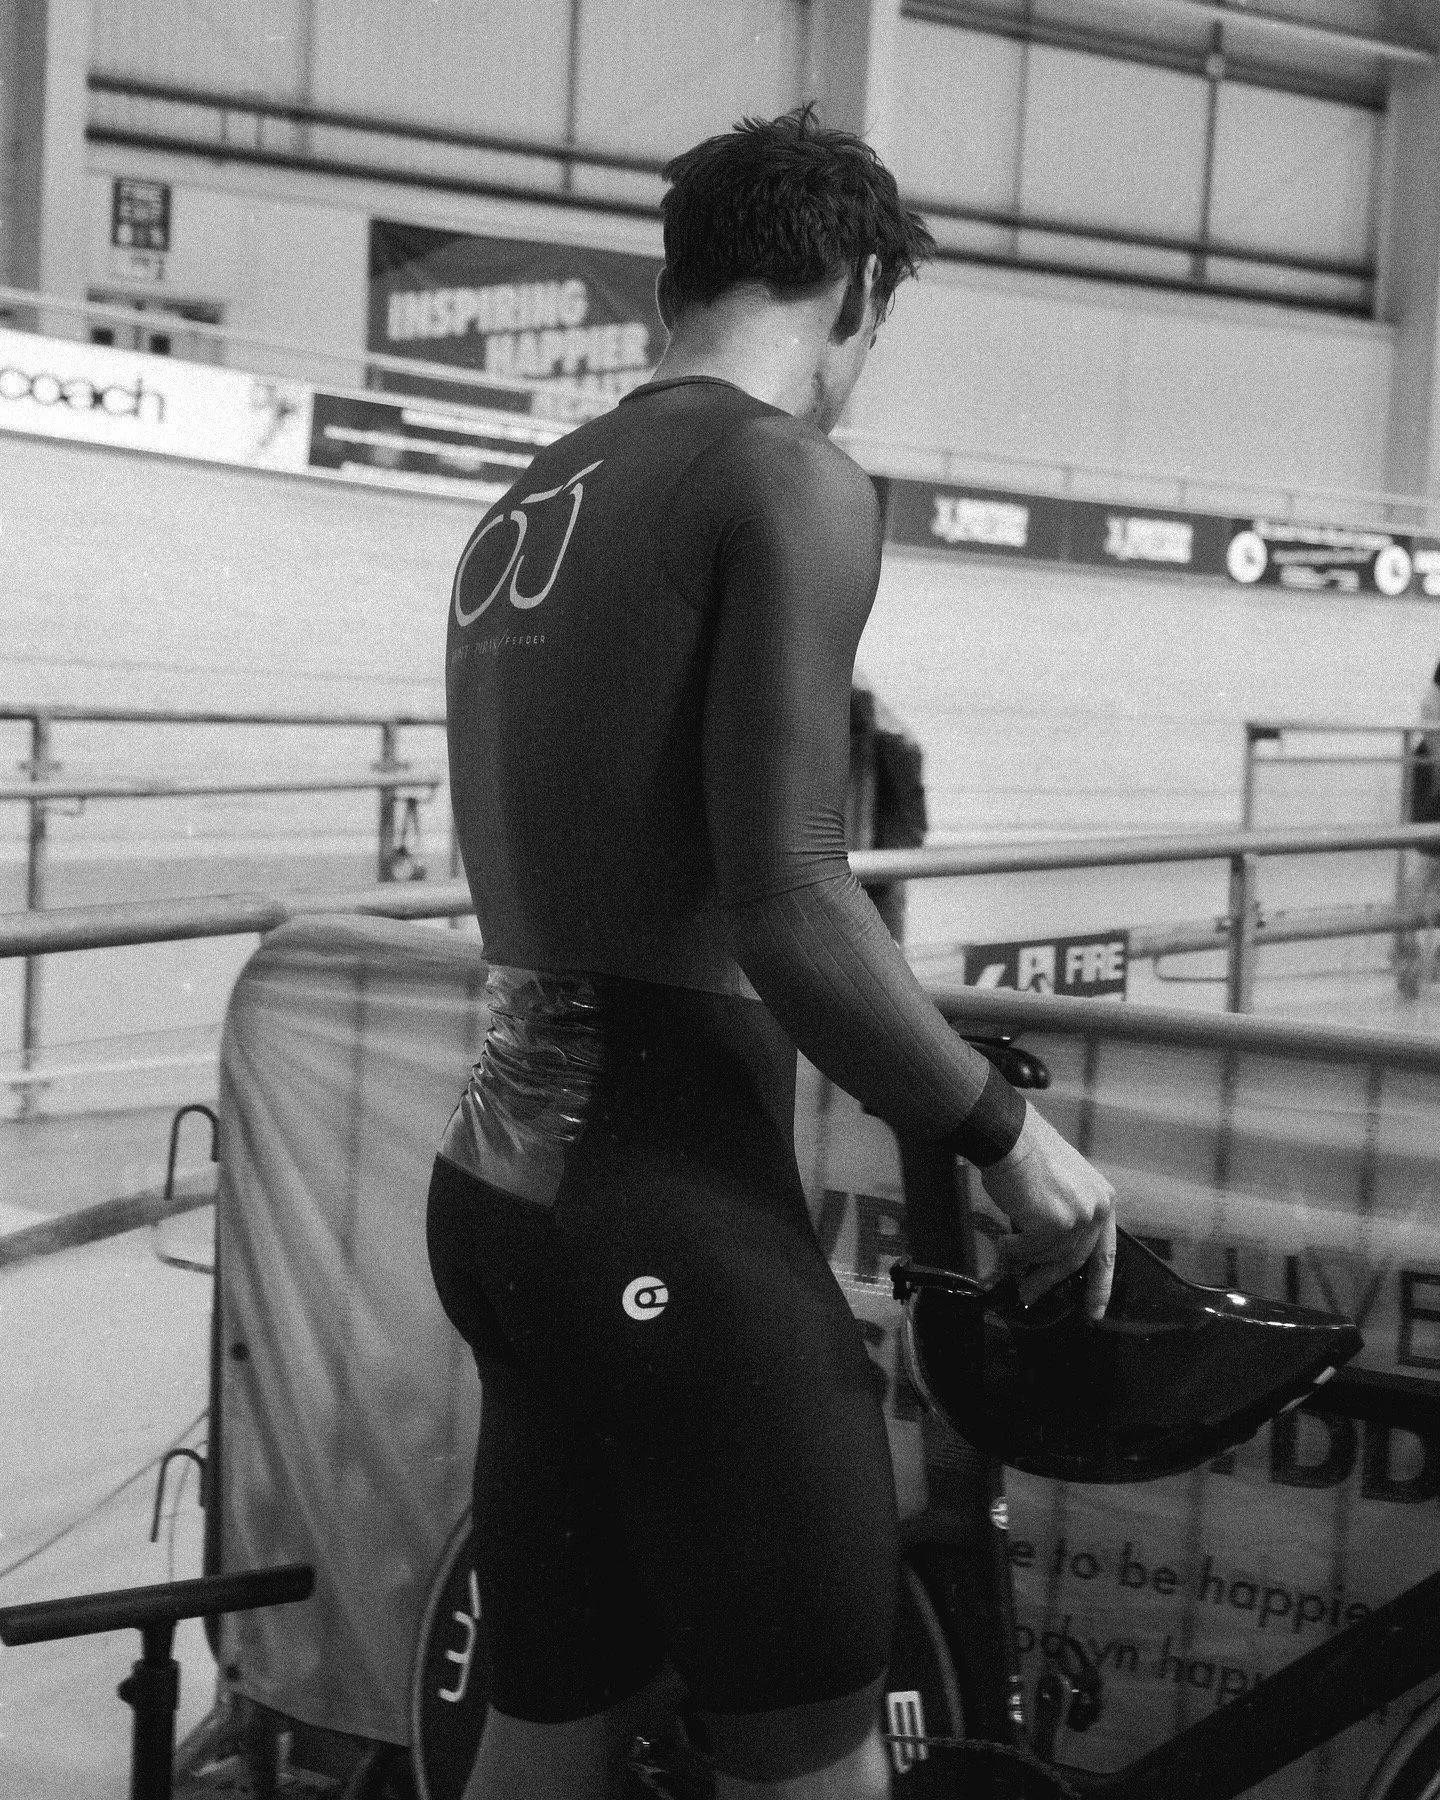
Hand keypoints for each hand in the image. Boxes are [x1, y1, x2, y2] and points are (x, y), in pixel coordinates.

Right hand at [980, 1104, 1116, 1318]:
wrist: (1011, 1137)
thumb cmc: (1028, 1154)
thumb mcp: (1061, 1187)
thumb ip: (1065, 1217)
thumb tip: (1046, 1253)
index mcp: (1104, 1200)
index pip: (1105, 1252)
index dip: (1100, 1285)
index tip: (1094, 1310)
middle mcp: (1097, 1211)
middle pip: (1075, 1260)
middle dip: (1049, 1281)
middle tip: (1030, 1296)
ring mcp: (1078, 1219)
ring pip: (1048, 1256)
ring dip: (1024, 1259)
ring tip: (1006, 1254)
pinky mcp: (1055, 1225)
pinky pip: (1029, 1250)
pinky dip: (1012, 1249)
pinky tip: (1002, 1240)